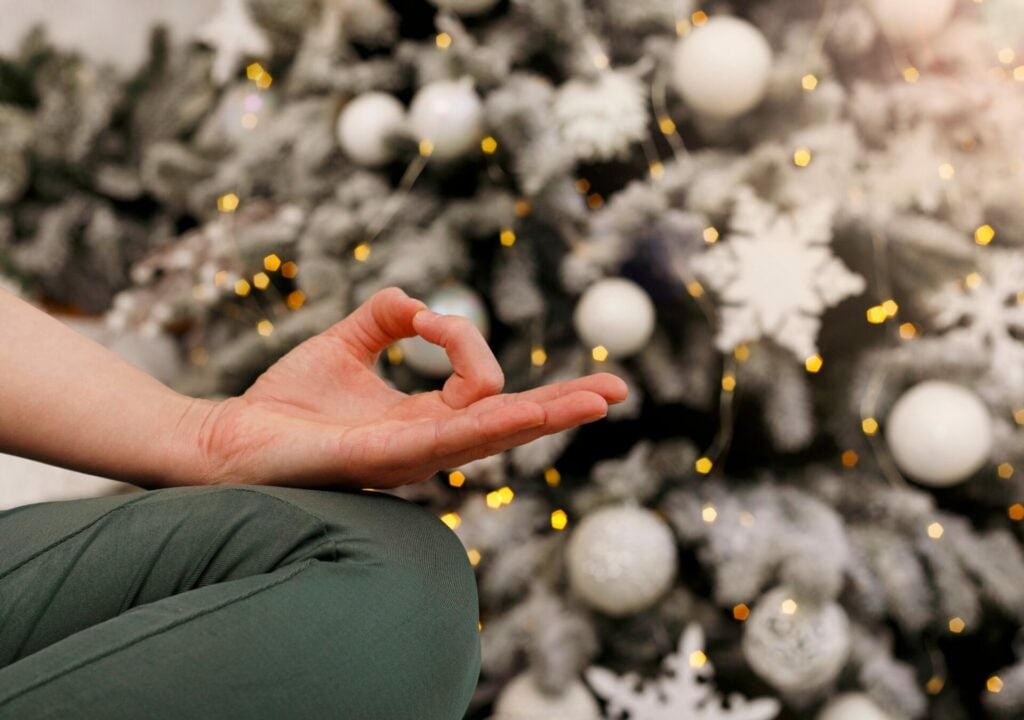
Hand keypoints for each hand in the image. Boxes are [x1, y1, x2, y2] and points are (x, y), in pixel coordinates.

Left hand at [188, 286, 627, 489]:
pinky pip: (444, 440)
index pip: (482, 391)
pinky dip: (488, 426)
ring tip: (595, 402)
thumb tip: (420, 302)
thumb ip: (384, 317)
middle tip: (614, 391)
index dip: (473, 347)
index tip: (424, 319)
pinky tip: (524, 413)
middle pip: (508, 424)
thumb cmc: (283, 402)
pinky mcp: (381, 459)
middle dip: (561, 406)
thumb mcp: (344, 344)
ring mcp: (409, 457)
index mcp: (421, 421)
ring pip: (491, 435)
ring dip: (544, 416)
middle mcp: (426, 445)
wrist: (224, 437)